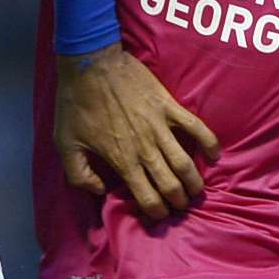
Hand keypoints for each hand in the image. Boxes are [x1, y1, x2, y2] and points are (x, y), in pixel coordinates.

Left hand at [55, 45, 219, 219]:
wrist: (90, 64)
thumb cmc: (76, 103)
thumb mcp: (64, 143)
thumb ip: (78, 174)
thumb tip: (100, 190)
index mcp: (122, 160)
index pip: (147, 198)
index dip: (157, 212)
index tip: (159, 215)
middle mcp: (144, 148)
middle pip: (171, 185)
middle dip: (179, 202)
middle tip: (181, 205)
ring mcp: (160, 126)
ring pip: (186, 163)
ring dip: (194, 181)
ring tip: (196, 189)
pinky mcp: (168, 106)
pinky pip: (196, 127)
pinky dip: (209, 143)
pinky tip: (214, 155)